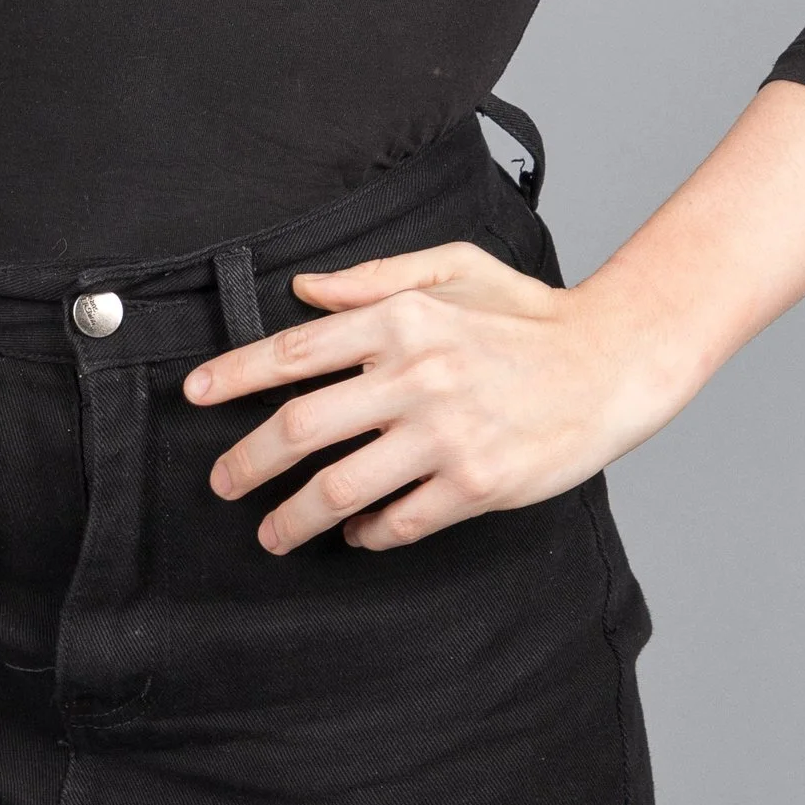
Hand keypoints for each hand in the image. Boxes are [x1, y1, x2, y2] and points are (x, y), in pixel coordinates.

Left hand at [182, 237, 681, 555]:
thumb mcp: (455, 268)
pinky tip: (353, 535)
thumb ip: (375, 279)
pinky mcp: (474, 485)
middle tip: (222, 481)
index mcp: (403, 320)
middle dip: (246, 461)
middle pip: (301, 428)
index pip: (295, 351)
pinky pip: (398, 522)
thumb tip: (305, 290)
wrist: (609, 364)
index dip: (235, 376)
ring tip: (271, 532)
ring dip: (293, 517)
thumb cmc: (528, 315)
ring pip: (340, 489)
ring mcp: (445, 436)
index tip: (195, 395)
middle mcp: (417, 376)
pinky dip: (366, 535)